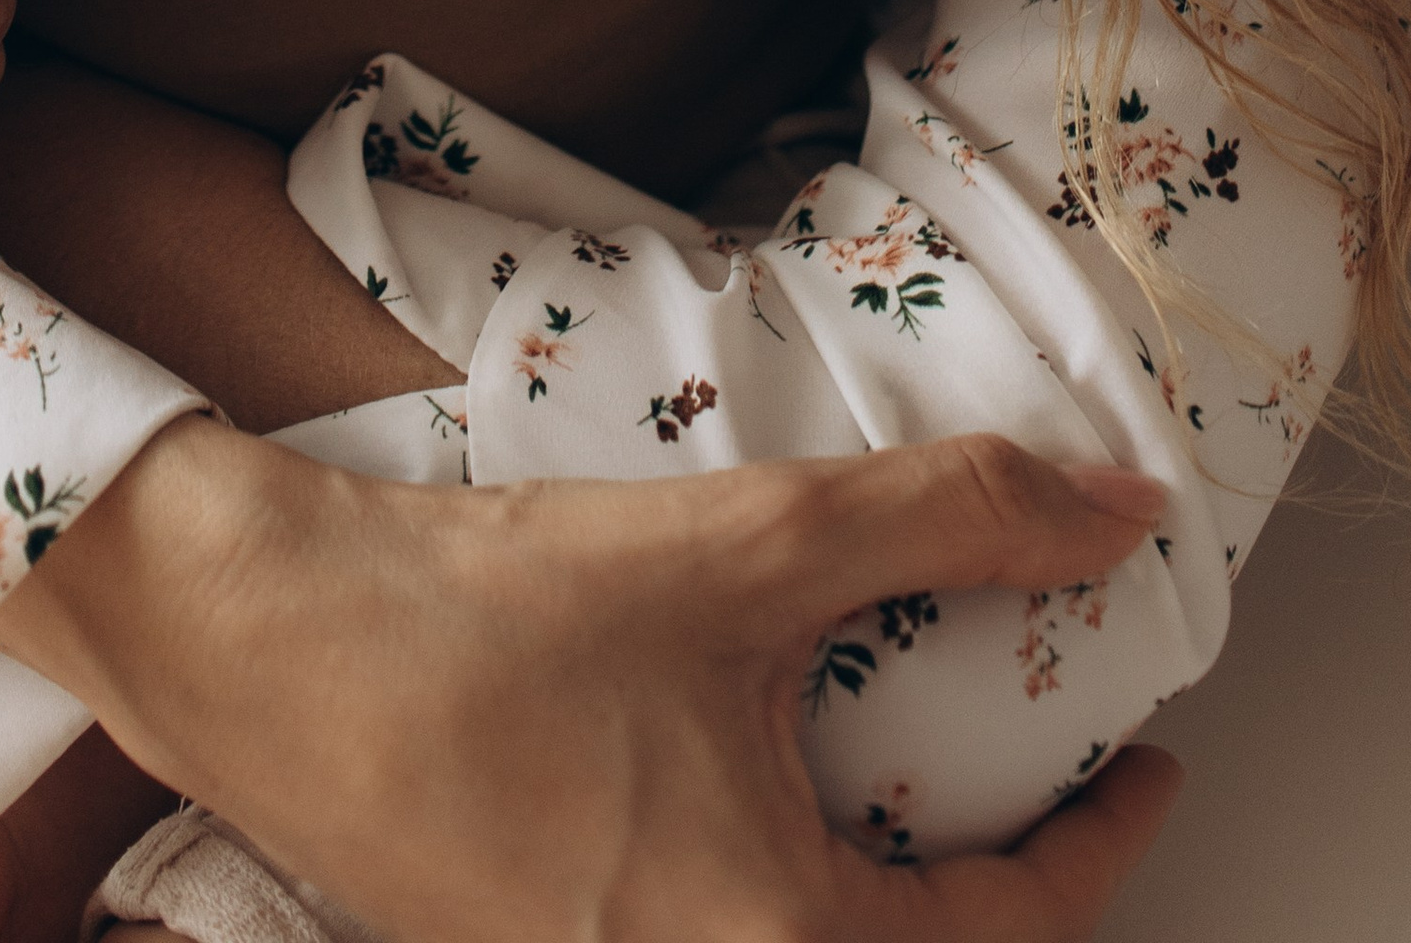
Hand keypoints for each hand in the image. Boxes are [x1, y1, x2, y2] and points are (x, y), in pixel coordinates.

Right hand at [0, 420, 1182, 941]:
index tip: (1150, 765)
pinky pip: (716, 936)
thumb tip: (1114, 510)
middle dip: (998, 886)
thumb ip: (947, 518)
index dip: (1103, 845)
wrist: (260, 646)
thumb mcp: (745, 545)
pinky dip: (779, 870)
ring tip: (908, 755)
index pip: (1012, 939)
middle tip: (1041, 770)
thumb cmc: (482, 625)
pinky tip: (762, 758)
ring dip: (880, 878)